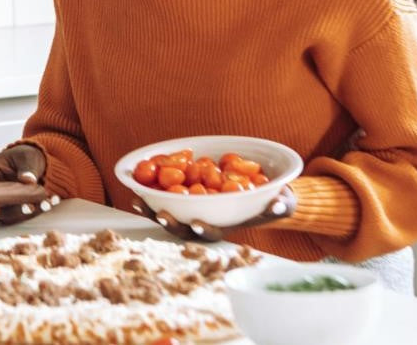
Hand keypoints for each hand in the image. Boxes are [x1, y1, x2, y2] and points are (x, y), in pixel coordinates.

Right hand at [0, 144, 49, 223]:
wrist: (34, 161)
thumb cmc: (25, 154)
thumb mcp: (27, 156)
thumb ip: (27, 167)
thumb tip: (27, 180)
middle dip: (14, 209)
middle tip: (30, 207)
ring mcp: (3, 200)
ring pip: (10, 213)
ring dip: (28, 212)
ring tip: (45, 204)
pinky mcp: (14, 207)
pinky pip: (23, 213)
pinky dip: (37, 210)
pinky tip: (49, 203)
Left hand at [132, 185, 296, 241]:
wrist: (260, 187)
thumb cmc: (272, 200)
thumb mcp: (281, 202)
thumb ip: (279, 205)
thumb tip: (278, 203)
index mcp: (226, 226)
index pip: (213, 233)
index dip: (204, 229)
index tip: (198, 223)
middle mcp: (206, 221)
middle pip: (184, 228)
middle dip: (171, 223)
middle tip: (161, 213)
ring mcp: (192, 211)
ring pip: (169, 214)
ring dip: (152, 210)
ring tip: (138, 202)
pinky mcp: (182, 196)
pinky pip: (163, 196)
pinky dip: (149, 192)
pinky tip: (135, 184)